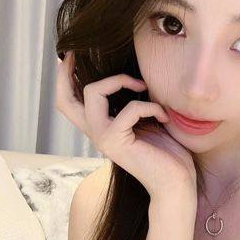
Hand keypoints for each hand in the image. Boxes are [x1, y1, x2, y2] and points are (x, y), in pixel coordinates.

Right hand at [55, 51, 196, 200]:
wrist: (176, 184)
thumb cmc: (168, 155)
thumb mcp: (149, 122)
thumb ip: (134, 105)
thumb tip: (136, 77)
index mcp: (102, 129)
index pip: (70, 105)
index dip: (64, 81)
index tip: (69, 57)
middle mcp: (97, 134)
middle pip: (66, 99)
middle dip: (70, 73)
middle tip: (78, 55)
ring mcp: (103, 138)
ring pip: (93, 93)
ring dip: (121, 81)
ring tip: (144, 87)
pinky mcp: (116, 141)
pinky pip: (129, 108)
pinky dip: (151, 106)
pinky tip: (165, 117)